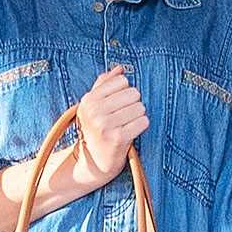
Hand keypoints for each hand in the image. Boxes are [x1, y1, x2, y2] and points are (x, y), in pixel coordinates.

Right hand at [73, 67, 149, 187]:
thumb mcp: (93, 106)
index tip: (118, 104)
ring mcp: (105, 125)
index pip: (121, 81)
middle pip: (133, 93)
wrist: (92, 163)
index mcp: (88, 100)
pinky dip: (141, 126)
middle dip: (133, 104)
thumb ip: (104, 84)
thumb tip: (120, 68)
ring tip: (127, 125)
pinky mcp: (118, 138)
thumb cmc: (95, 130)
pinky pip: (142, 122)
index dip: (125, 92)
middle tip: (124, 116)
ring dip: (138, 116)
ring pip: (139, 108)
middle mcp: (94, 111)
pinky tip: (132, 132)